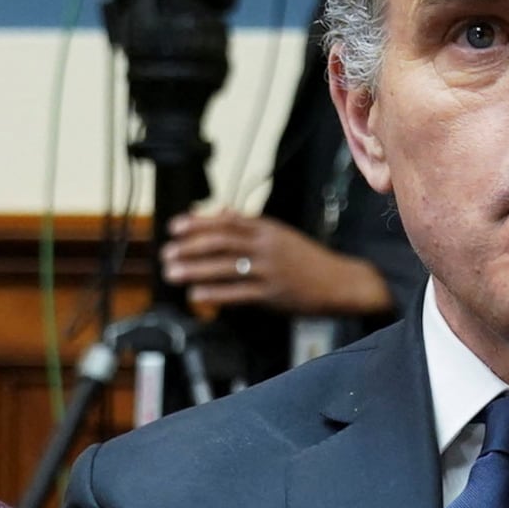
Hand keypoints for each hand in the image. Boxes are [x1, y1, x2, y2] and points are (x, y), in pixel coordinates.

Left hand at [161, 211, 391, 315]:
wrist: (341, 282)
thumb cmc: (309, 259)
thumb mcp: (281, 235)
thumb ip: (250, 225)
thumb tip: (224, 212)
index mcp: (268, 229)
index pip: (227, 222)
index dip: (198, 223)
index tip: (174, 227)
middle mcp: (267, 246)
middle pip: (222, 242)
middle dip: (190, 247)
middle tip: (166, 253)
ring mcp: (270, 270)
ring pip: (226, 266)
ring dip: (195, 269)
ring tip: (172, 273)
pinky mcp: (273, 294)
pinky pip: (239, 293)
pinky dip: (216, 293)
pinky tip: (197, 295)